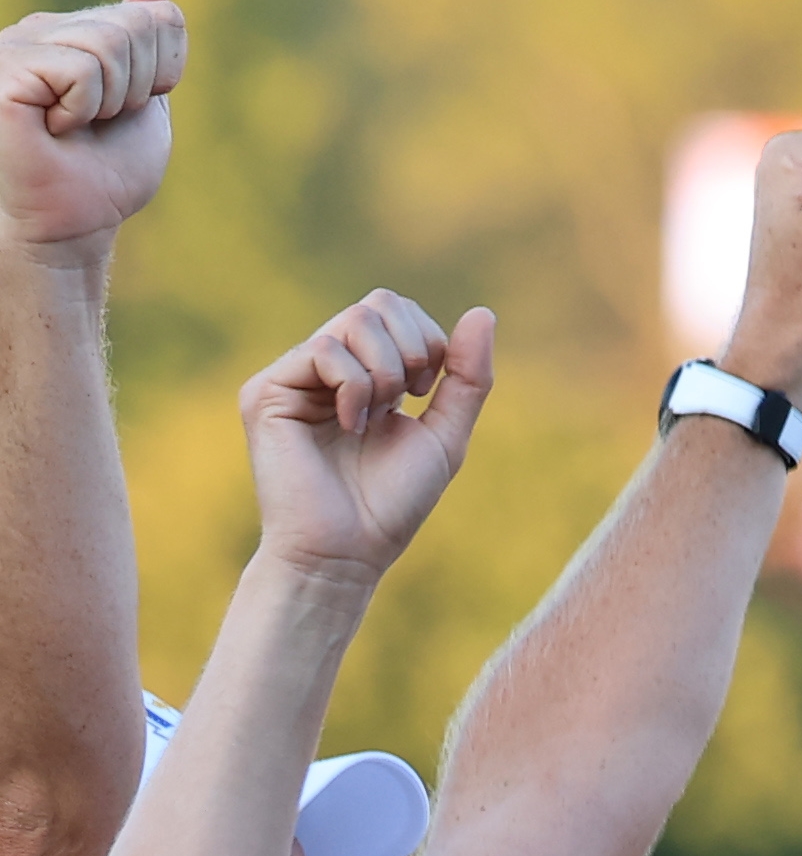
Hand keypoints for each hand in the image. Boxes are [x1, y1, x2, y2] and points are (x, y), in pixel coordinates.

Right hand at [0, 0, 180, 256]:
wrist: (73, 224)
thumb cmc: (104, 174)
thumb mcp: (145, 103)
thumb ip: (150, 48)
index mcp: (70, 33)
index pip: (154, 18)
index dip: (164, 71)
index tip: (131, 108)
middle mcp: (36, 30)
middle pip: (133, 26)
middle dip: (139, 86)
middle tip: (100, 122)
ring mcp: (14, 46)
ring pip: (107, 44)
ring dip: (112, 100)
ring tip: (75, 124)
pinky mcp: (3, 72)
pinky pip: (79, 69)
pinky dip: (84, 108)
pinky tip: (54, 127)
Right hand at [241, 291, 496, 575]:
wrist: (348, 551)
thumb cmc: (392, 503)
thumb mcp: (446, 434)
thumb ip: (467, 376)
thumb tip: (483, 312)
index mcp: (363, 372)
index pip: (396, 310)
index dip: (428, 339)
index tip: (425, 393)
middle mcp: (324, 367)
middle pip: (377, 304)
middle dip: (413, 349)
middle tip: (407, 399)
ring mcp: (292, 376)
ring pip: (353, 323)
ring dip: (387, 372)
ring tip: (376, 419)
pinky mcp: (265, 390)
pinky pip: (323, 350)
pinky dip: (355, 388)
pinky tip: (349, 427)